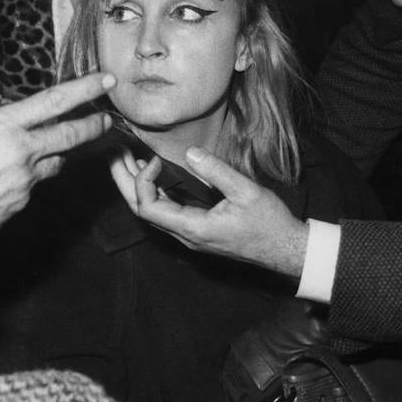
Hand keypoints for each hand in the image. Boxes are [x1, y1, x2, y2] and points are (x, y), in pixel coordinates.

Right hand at [0, 42, 113, 247]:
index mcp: (4, 127)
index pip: (54, 102)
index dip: (85, 89)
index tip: (106, 81)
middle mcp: (22, 152)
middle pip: (70, 135)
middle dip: (93, 125)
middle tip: (107, 118)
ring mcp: (25, 180)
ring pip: (56, 161)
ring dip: (65, 151)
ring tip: (68, 142)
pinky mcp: (21, 202)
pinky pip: (36, 183)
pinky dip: (36, 173)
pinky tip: (24, 170)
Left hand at [110, 146, 308, 278]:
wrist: (285, 249)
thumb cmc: (269, 223)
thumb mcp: (247, 192)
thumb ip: (216, 171)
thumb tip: (190, 152)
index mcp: (193, 228)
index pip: (148, 208)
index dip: (143, 181)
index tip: (155, 159)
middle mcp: (186, 235)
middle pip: (142, 211)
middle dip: (125, 182)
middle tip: (115, 155)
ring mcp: (190, 235)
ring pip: (152, 213)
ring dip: (138, 187)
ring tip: (128, 161)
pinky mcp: (196, 231)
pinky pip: (166, 214)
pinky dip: (155, 193)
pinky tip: (155, 176)